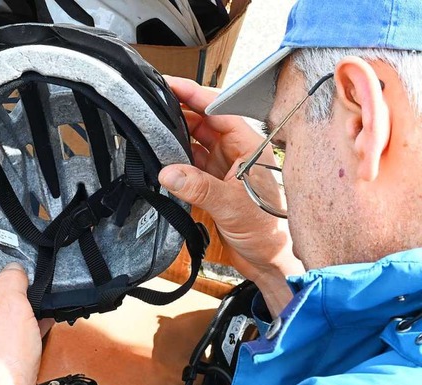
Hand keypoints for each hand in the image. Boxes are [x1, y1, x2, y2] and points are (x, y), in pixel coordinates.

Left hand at [0, 264, 52, 384]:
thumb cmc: (4, 356)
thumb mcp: (14, 302)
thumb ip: (12, 278)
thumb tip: (13, 268)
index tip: (2, 263)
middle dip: (4, 290)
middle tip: (22, 289)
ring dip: (13, 312)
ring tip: (32, 310)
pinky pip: (0, 336)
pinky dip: (16, 331)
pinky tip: (36, 330)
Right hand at [159, 76, 304, 315]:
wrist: (271, 261)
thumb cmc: (269, 231)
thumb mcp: (233, 205)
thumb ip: (199, 187)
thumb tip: (168, 172)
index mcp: (249, 146)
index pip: (219, 110)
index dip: (195, 95)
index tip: (170, 84)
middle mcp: (236, 153)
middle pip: (204, 123)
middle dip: (179, 113)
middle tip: (150, 106)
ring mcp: (225, 170)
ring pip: (195, 144)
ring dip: (175, 138)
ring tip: (150, 130)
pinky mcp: (214, 187)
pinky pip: (191, 167)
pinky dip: (175, 163)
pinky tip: (160, 160)